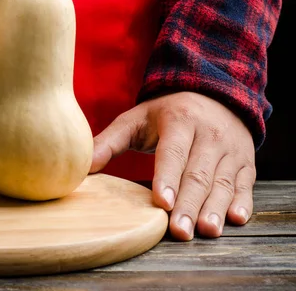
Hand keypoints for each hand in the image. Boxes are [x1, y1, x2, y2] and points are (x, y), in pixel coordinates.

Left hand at [90, 92, 255, 240]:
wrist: (212, 95)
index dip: (168, 178)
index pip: (173, 153)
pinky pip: (245, 184)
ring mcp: (231, 148)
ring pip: (223, 182)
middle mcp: (209, 134)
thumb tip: (82, 167)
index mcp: (179, 121)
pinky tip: (236, 218)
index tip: (162, 202)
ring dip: (215, 208)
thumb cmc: (165, 114)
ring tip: (206, 230)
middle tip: (179, 231)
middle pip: (198, 174)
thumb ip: (109, 142)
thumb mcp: (135, 120)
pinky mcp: (246, 162)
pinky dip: (243, 201)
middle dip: (188, 204)